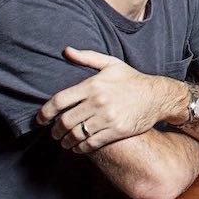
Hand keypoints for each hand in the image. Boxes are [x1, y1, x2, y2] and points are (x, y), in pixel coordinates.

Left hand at [38, 48, 181, 153]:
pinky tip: (77, 147)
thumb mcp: (111, 64)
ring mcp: (107, 118)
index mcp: (93, 85)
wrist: (158, 96)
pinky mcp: (116, 131)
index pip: (60, 101)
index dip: (45, 112)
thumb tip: (66, 51)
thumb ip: (87, 57)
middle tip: (53, 133)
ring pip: (76, 134)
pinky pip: (91, 143)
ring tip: (63, 142)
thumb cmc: (132, 79)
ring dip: (65, 141)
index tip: (40, 119)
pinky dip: (80, 148)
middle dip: (55, 130)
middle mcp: (98, 102)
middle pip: (65, 121)